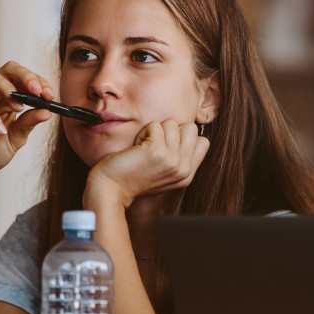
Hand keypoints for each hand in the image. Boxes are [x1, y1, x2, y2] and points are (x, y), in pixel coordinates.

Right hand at [0, 62, 54, 180]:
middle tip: (37, 90)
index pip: (23, 79)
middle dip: (25, 76)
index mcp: (7, 98)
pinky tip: (0, 130)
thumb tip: (47, 112)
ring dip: (8, 89)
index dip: (38, 82)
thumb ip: (30, 123)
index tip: (50, 95)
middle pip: (8, 69)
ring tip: (18, 108)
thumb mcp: (17, 138)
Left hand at [86, 120, 209, 207]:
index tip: (164, 149)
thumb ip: (179, 157)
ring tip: (143, 148)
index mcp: (187, 175)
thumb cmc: (131, 177)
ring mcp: (172, 160)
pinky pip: (155, 125)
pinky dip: (143, 132)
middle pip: (191, 128)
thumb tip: (186, 129)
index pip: (202, 142)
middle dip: (170, 131)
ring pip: (172, 123)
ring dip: (154, 131)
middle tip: (153, 147)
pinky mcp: (157, 151)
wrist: (110, 190)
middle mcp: (183, 169)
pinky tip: (136, 148)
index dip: (182, 138)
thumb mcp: (164, 173)